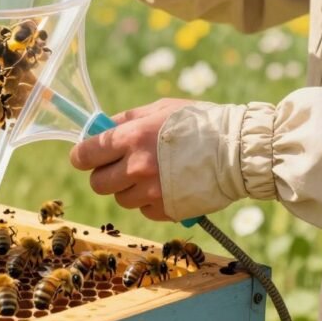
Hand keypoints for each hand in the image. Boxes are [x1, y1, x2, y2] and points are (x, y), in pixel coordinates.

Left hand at [70, 98, 194, 220]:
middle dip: (104, 175)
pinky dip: (150, 202)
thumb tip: (101, 127)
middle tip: (119, 166)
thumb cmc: (200, 123)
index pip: (86, 155)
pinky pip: (143, 211)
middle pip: (97, 183)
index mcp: (131, 138)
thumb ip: (127, 120)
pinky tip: (167, 186)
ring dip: (129, 189)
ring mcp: (151, 192)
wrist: (239, 151)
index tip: (86, 156)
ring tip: (152, 174)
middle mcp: (137, 167)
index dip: (82, 156)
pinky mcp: (166, 211)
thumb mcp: (160, 109)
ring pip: (120, 199)